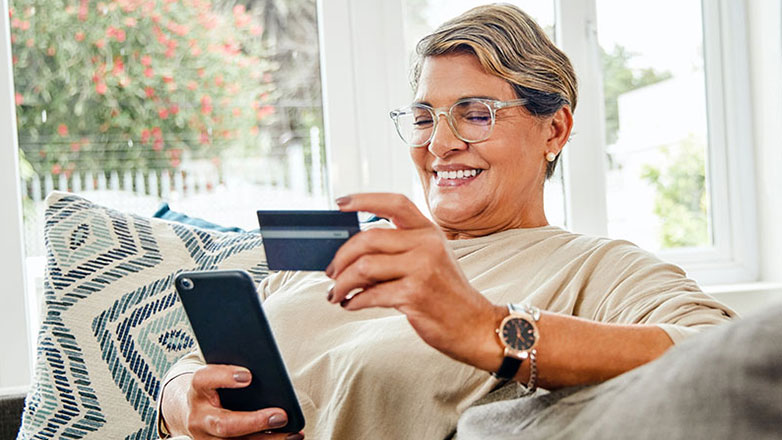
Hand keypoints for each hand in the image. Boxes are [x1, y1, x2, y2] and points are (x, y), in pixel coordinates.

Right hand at [166, 364, 303, 439]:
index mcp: (198, 389)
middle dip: (254, 422)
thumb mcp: (221, 374)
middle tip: (281, 415)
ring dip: (269, 439)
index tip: (249, 376)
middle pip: (223, 424)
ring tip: (294, 432)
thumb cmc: (217, 386)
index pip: (204, 379)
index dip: (224, 377)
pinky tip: (289, 437)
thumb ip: (238, 371)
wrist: (196, 410)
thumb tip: (271, 369)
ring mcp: (207, 438)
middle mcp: (199, 417)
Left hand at [325, 193, 505, 371]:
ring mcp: (422, 269)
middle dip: (341, 257)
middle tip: (331, 273)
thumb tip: (352, 254)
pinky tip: (350, 304)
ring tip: (337, 293)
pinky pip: (371, 294)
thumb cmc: (446, 294)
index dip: (364, 199)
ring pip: (364, 267)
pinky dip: (354, 301)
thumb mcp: (431, 260)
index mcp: (429, 232)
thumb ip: (399, 250)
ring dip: (342, 283)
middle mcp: (427, 245)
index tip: (340, 204)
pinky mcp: (415, 295)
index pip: (395, 204)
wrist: (474, 325)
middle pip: (368, 239)